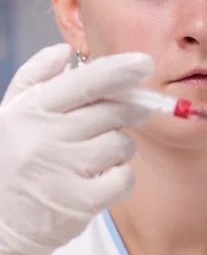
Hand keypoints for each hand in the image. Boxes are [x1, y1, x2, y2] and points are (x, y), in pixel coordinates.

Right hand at [0, 44, 153, 254]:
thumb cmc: (8, 164)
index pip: (84, 82)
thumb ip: (34, 77)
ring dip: (121, 147)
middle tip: (138, 110)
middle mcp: (44, 138)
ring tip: (100, 155)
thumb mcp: (9, 115)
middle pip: (112, 111)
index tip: (145, 64)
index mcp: (30, 110)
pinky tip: (103, 179)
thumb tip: (64, 50)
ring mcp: (61, 172)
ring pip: (121, 143)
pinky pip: (124, 179)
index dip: (119, 70)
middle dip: (132, 108)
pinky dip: (122, 177)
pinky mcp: (78, 204)